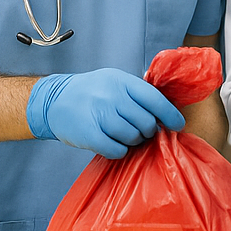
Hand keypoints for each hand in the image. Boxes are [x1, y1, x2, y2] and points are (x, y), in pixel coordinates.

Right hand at [27, 68, 184, 158]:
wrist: (53, 100)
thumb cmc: (91, 92)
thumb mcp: (114, 80)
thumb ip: (138, 91)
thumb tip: (168, 106)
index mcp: (122, 81)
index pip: (155, 99)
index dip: (170, 115)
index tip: (178, 125)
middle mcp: (111, 96)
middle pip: (146, 122)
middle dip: (149, 130)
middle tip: (143, 131)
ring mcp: (99, 115)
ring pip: (133, 137)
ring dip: (134, 141)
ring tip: (126, 135)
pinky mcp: (89, 134)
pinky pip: (117, 150)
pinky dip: (120, 150)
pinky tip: (115, 144)